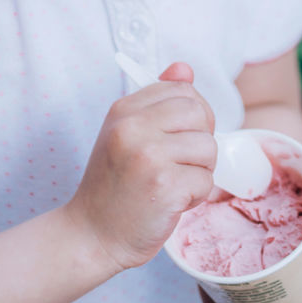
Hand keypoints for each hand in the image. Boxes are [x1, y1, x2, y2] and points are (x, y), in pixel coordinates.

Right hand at [67, 61, 219, 273]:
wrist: (92, 234)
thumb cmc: (114, 186)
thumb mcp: (126, 133)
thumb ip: (157, 101)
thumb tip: (185, 68)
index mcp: (124, 109)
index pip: (182, 90)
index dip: (191, 115)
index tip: (177, 137)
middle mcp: (133, 127)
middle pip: (200, 113)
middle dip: (200, 140)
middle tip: (179, 163)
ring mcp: (148, 156)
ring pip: (209, 148)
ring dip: (200, 171)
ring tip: (173, 183)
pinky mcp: (164, 186)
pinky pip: (206, 181)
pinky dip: (195, 196)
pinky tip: (171, 202)